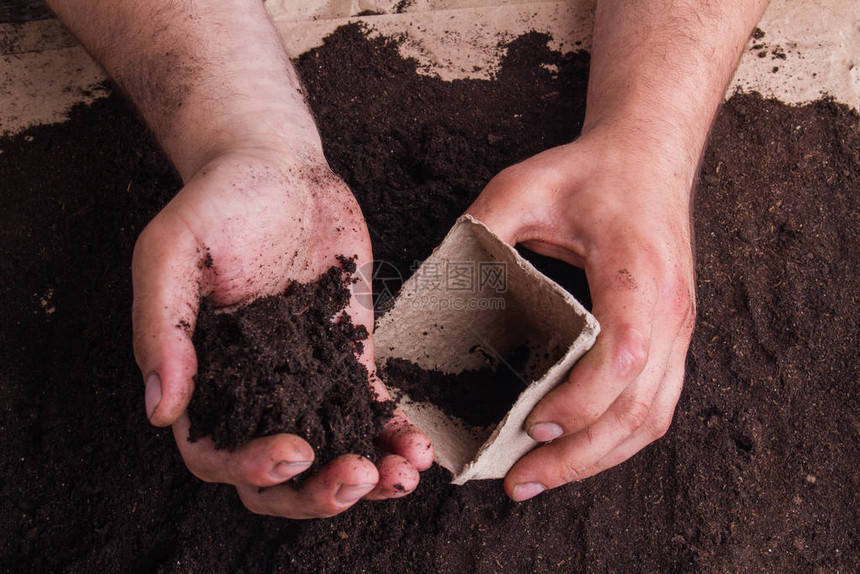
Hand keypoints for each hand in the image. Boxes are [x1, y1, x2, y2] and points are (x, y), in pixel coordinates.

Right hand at [132, 146, 432, 518]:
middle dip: (317, 491)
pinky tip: (420, 446)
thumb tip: (162, 411)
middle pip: (279, 474)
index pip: (217, 453)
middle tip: (356, 479)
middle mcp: (253, 389)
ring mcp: (305, 375)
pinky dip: (393, 433)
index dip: (252, 468)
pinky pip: (370, 407)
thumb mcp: (171, 253)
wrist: (278, 168)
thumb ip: (164, 328)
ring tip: (404, 475)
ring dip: (367, 476)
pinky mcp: (348, 353)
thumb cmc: (215, 203)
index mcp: (203, 377)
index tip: (296, 452)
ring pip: (331, 449)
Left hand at [467, 128, 695, 500]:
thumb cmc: (588, 171)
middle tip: (521, 480)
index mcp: (636, 269)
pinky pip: (657, 404)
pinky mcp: (674, 336)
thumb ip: (481, 230)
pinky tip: (577, 452)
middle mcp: (670, 307)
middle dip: (581, 455)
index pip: (624, 352)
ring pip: (653, 417)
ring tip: (540, 478)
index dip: (582, 400)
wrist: (650, 156)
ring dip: (600, 458)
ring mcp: (679, 326)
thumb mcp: (523, 187)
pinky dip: (617, 439)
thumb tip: (431, 290)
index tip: (533, 425)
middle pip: (640, 406)